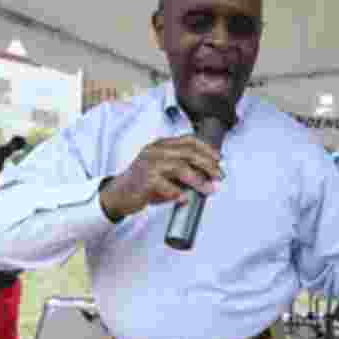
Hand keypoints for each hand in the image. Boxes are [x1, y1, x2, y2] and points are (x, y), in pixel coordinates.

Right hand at [101, 134, 224, 218]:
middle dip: (207, 164)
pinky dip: (177, 193)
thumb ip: (182, 169)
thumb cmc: (144, 182)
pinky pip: (165, 186)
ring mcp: (149, 165)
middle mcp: (155, 151)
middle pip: (188, 153)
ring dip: (197, 179)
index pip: (188, 140)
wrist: (118, 194)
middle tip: (219, 175)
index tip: (219, 158)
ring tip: (208, 189)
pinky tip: (185, 199)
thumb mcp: (163, 170)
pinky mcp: (144, 181)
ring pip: (179, 167)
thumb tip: (208, 176)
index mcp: (161, 145)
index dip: (206, 148)